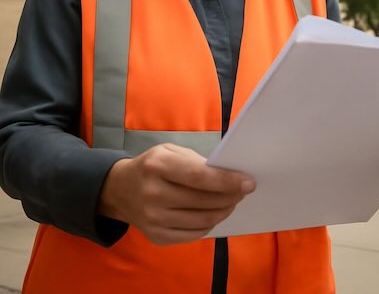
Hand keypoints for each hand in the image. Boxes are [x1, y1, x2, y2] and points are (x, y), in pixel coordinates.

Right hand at [98, 143, 254, 244]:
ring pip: (202, 220)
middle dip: (230, 196)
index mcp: (157, 166)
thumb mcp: (170, 152)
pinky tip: (215, 213)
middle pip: (204, 201)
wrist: (120, 190)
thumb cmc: (152, 165)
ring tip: (232, 201)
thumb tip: (228, 176)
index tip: (248, 182)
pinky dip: (209, 223)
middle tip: (243, 191)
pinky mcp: (157, 237)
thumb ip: (196, 162)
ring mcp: (154, 219)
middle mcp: (153, 194)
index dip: (227, 181)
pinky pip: (193, 234)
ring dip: (223, 211)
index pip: (199, 177)